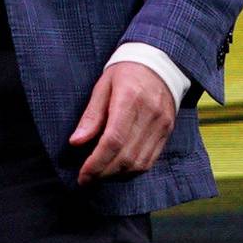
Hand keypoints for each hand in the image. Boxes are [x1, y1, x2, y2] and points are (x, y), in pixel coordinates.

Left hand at [69, 62, 176, 184]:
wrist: (159, 63)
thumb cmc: (126, 72)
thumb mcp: (103, 86)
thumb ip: (91, 115)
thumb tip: (75, 142)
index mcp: (129, 99)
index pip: (113, 140)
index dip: (96, 163)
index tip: (83, 175)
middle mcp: (149, 114)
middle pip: (126, 156)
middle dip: (103, 173)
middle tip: (87, 179)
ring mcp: (161, 125)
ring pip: (139, 163)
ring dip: (117, 175)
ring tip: (100, 175)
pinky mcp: (167, 132)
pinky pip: (150, 160)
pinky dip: (133, 170)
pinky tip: (118, 170)